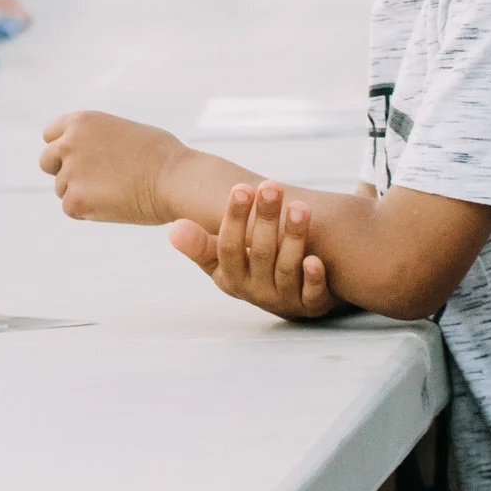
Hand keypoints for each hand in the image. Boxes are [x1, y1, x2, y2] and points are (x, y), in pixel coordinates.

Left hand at [38, 110, 188, 225]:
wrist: (176, 180)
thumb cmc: (162, 156)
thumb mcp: (122, 131)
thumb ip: (96, 139)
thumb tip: (89, 153)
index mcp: (81, 121)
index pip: (50, 135)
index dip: (62, 148)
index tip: (75, 159)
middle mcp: (68, 143)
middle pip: (46, 161)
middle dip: (63, 171)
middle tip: (90, 181)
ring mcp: (70, 172)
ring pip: (61, 188)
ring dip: (81, 192)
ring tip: (114, 192)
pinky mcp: (75, 200)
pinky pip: (71, 208)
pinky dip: (88, 211)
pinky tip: (113, 205)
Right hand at [170, 181, 337, 320]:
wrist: (286, 300)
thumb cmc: (249, 268)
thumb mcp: (219, 260)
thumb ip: (198, 244)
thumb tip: (174, 230)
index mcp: (230, 277)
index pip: (229, 247)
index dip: (235, 217)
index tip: (241, 187)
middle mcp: (255, 290)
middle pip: (260, 252)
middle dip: (266, 218)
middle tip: (271, 185)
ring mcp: (284, 298)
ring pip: (287, 268)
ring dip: (294, 238)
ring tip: (300, 206)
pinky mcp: (312, 305)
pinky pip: (313, 295)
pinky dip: (314, 278)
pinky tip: (316, 258)